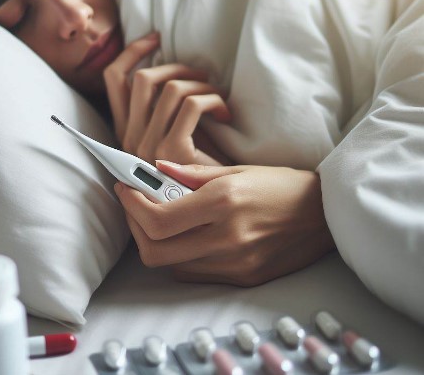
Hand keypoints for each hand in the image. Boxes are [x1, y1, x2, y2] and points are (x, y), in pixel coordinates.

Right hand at [103, 32, 230, 165]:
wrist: (210, 206)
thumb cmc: (197, 167)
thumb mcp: (172, 132)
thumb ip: (162, 108)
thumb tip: (170, 70)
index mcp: (125, 131)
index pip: (114, 79)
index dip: (133, 52)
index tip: (155, 39)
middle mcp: (130, 137)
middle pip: (144, 78)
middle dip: (176, 66)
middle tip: (199, 73)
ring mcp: (149, 145)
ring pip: (172, 88)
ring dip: (201, 84)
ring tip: (216, 95)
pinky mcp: (172, 150)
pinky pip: (194, 104)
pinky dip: (214, 100)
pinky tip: (225, 113)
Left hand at [114, 161, 335, 285]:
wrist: (324, 215)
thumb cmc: (280, 185)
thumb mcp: (236, 170)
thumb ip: (191, 174)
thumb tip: (154, 170)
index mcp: (223, 203)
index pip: (157, 219)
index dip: (132, 206)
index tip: (125, 189)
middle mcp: (226, 238)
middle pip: (154, 252)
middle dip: (135, 228)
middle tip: (136, 207)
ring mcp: (234, 264)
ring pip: (170, 265)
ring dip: (155, 241)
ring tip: (160, 218)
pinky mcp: (242, 279)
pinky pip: (194, 273)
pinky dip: (179, 255)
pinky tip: (186, 235)